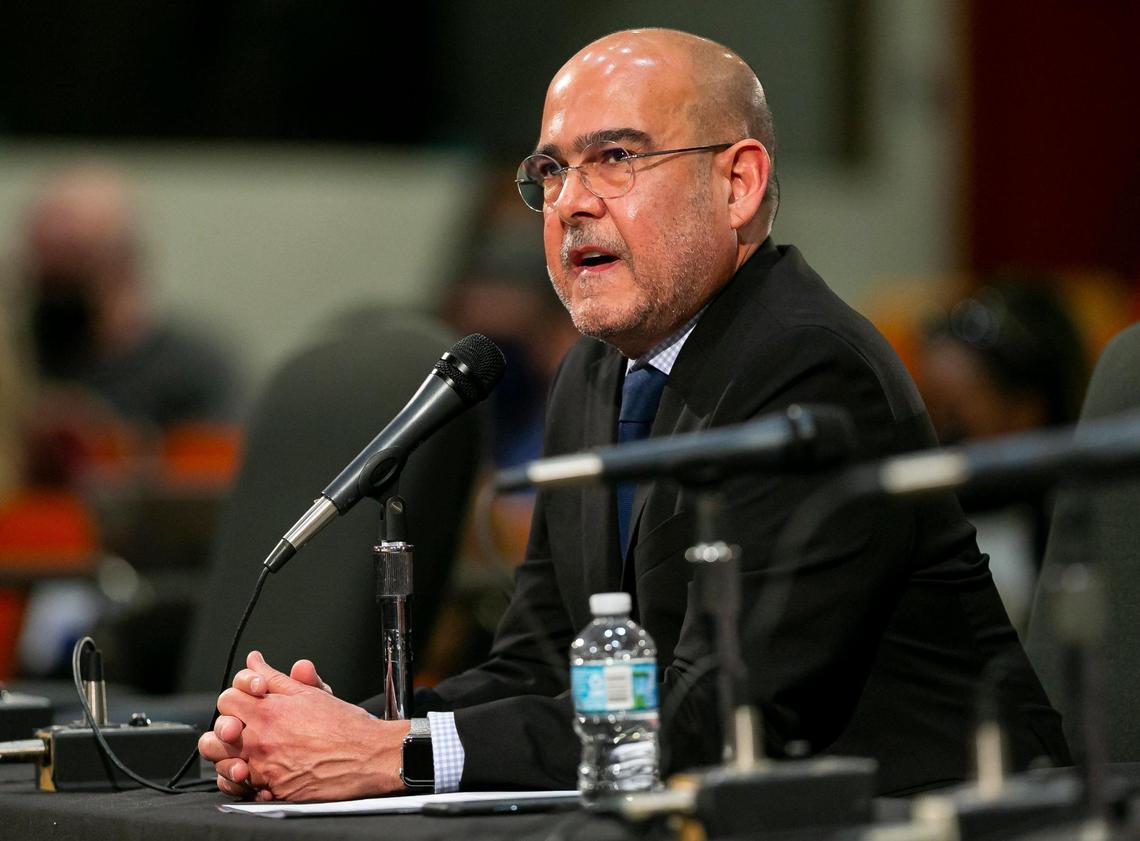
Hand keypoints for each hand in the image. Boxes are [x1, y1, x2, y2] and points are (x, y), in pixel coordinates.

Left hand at [199, 651, 409, 800]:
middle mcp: (261, 741)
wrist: (367, 756)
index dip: (238, 695)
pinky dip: (241, 782)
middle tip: (242, 728)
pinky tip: (254, 773)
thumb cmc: (346, 726)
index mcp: (269, 713)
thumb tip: (255, 660)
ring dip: (229, 756)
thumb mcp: (311, 693)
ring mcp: (264, 769)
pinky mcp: (272, 791)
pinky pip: (239, 789)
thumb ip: (276, 677)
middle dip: (226, 728)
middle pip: (215, 734)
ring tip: (244, 752)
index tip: (252, 699)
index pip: (228, 698)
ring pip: (222, 764)